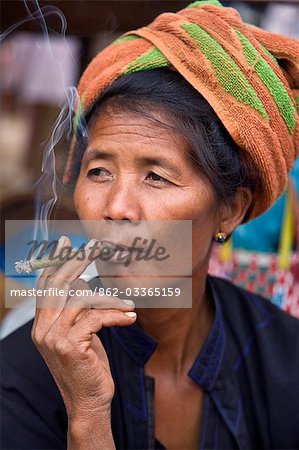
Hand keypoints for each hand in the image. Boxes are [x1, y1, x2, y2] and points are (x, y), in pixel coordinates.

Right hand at [31, 236, 135, 421]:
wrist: (89, 402)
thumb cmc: (89, 366)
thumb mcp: (81, 334)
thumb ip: (77, 311)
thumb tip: (84, 283)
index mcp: (43, 325)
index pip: (45, 286)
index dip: (54, 263)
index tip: (64, 244)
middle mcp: (42, 329)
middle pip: (59, 284)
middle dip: (77, 262)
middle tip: (96, 247)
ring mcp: (52, 337)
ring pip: (81, 299)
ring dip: (110, 299)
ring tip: (128, 304)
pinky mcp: (69, 345)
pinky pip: (95, 317)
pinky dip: (116, 314)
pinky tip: (130, 317)